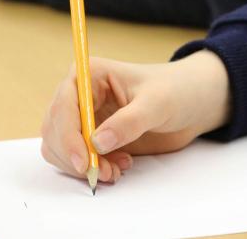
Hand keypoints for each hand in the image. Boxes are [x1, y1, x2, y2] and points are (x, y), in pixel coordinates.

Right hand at [41, 51, 230, 182]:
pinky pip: (76, 158)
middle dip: (76, 156)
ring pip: (60, 148)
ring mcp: (83, 117)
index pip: (63, 106)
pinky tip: (119, 166)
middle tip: (104, 173)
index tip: (84, 162)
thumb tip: (96, 143)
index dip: (68, 136)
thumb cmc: (175, 91)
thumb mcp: (157, 104)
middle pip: (55, 130)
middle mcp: (79, 95)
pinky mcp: (91, 138)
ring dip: (82, 166)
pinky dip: (91, 169)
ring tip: (116, 170)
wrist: (192, 104)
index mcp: (89, 75)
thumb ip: (128, 122)